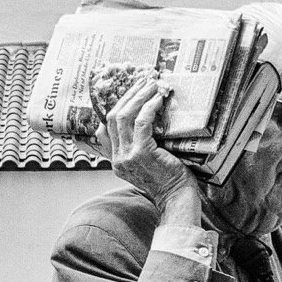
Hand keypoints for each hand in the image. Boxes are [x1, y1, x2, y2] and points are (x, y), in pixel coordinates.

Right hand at [105, 78, 200, 223]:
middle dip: (128, 96)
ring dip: (139, 96)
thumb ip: (138, 148)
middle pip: (112, 117)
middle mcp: (117, 159)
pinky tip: (158, 99)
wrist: (177, 199)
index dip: (114, 107)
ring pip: (124, 116)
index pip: (103, 130)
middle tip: (143, 81)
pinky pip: (141, 122)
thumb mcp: (147, 165)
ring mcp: (127, 156)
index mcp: (116, 162)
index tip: (128, 93)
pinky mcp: (141, 153)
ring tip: (152, 84)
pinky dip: (149, 107)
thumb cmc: (169, 181)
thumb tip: (143, 121)